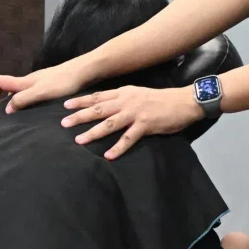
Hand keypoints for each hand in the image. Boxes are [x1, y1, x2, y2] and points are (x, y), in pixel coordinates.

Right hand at [0, 60, 88, 111]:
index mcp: (24, 81)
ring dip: (20, 103)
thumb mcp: (41, 92)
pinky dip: (32, 103)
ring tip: (26, 118)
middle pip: (10, 88)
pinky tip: (42, 112)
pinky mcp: (51, 86)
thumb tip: (6, 109)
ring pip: (23, 92)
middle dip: (6, 101)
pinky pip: (34, 94)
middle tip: (12, 117)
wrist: (84, 71)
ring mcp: (41, 82)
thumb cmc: (63, 81)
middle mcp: (30, 80)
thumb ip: (23, 99)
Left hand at [60, 84, 202, 157]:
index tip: (65, 105)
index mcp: (124, 93)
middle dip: (80, 116)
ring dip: (93, 132)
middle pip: (98, 109)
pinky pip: (128, 139)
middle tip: (64, 123)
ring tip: (79, 140)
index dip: (81, 101)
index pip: (98, 96)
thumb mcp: (138, 93)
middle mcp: (126, 101)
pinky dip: (118, 148)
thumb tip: (106, 106)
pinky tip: (108, 156)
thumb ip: (122, 99)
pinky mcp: (145, 125)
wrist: (184, 101)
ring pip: (109, 123)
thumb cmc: (161, 99)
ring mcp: (135, 113)